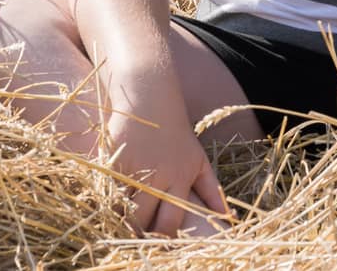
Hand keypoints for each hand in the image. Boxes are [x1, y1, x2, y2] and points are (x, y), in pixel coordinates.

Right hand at [105, 104, 231, 237]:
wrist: (151, 101)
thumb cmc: (177, 134)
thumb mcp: (198, 160)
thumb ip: (212, 190)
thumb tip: (227, 216)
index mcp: (180, 178)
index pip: (169, 222)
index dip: (162, 234)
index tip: (158, 236)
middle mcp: (157, 175)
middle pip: (142, 218)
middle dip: (139, 228)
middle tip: (138, 227)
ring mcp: (134, 168)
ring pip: (123, 207)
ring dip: (122, 215)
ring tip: (126, 213)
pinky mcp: (114, 161)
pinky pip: (109, 191)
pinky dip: (110, 198)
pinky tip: (114, 196)